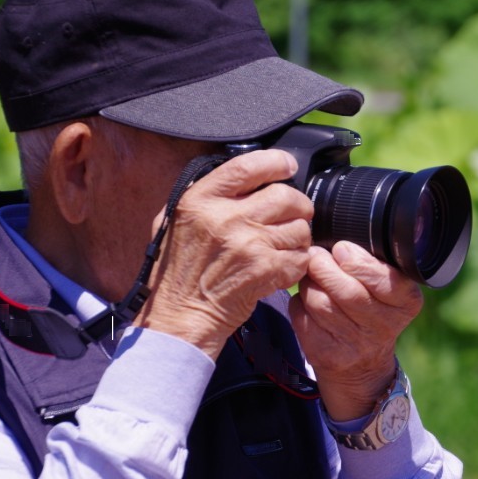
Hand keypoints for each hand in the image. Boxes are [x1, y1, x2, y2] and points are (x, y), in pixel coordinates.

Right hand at [134, 150, 313, 358]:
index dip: (275, 162)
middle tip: (296, 214)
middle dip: (298, 205)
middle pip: (285, 195)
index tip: (287, 166)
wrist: (180, 316)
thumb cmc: (178, 271)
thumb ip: (206, 196)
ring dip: (299, 236)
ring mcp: (248, 244)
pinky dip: (298, 262)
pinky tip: (282, 266)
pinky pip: (300, 257)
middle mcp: (225, 218)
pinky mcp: (265, 270)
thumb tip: (243, 178)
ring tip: (286, 245)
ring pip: (299, 227)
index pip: (247, 166)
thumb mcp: (177, 221)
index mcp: (200, 200)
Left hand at [289, 241, 422, 420]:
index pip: (385, 280)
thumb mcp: (388, 287)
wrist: (363, 366)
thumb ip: (373, 264)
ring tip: (312, 276)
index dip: (358, 263)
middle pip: (347, 290)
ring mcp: (356, 345)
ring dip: (309, 283)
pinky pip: (303, 317)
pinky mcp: (328, 356)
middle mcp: (386, 326)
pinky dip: (300, 303)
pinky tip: (307, 301)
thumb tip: (337, 243)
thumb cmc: (373, 310)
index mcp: (407, 302)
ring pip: (320, 302)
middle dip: (325, 267)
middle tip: (316, 255)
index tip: (342, 250)